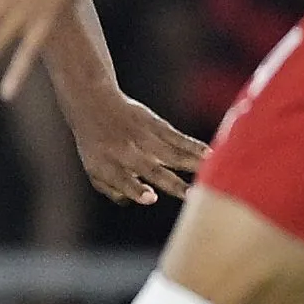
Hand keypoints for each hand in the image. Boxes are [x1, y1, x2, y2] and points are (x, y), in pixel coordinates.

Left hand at [68, 93, 205, 205]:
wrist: (95, 103)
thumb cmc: (97, 145)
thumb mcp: (93, 170)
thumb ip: (113, 190)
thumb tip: (142, 200)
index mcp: (107, 166)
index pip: (121, 180)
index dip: (136, 189)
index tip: (152, 197)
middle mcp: (125, 152)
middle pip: (152, 170)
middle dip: (172, 184)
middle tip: (190, 195)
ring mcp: (142, 138)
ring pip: (171, 154)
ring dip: (191, 165)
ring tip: (209, 175)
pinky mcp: (155, 125)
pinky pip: (177, 138)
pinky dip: (193, 146)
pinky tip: (209, 154)